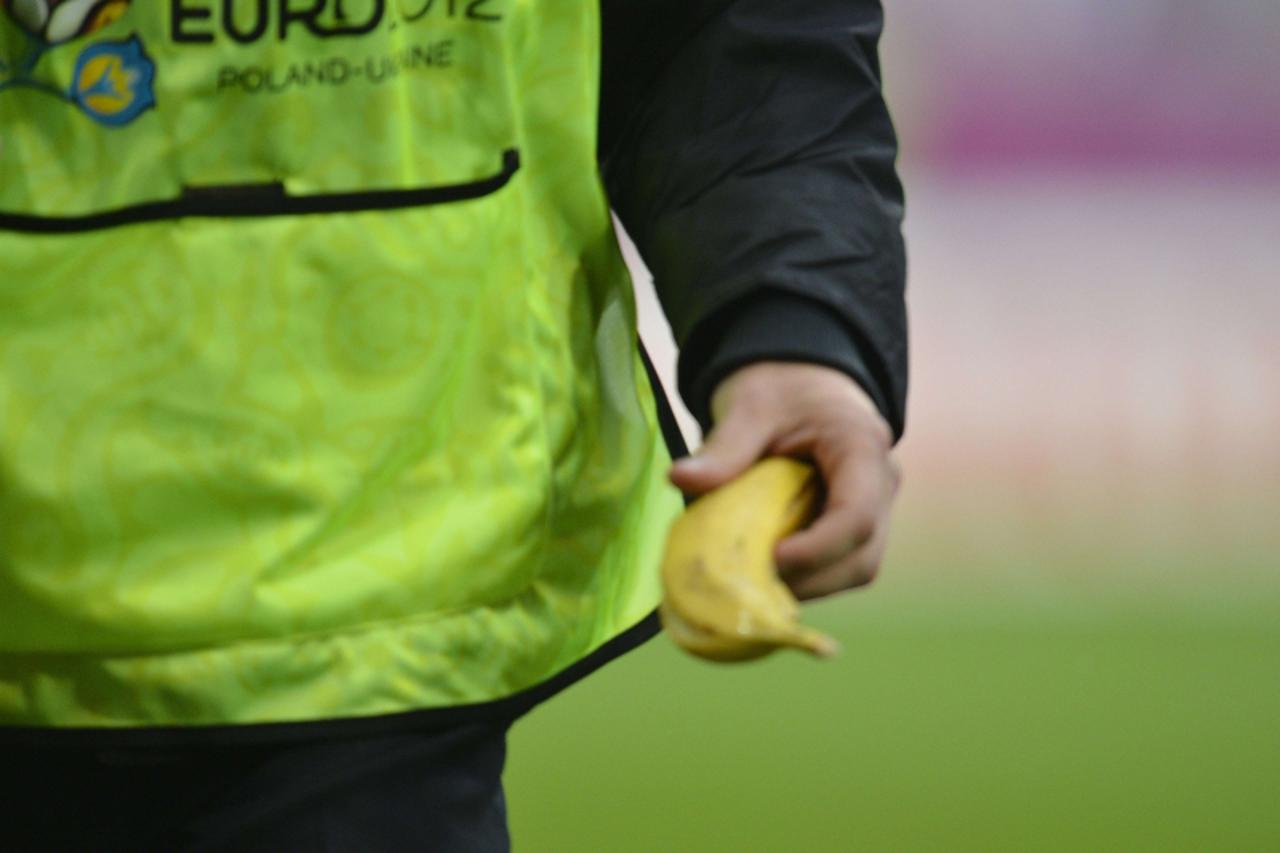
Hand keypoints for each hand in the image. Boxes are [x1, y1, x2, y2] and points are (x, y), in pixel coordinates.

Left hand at [669, 362, 900, 599]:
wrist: (801, 377)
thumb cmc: (779, 386)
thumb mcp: (748, 407)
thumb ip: (723, 447)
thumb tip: (679, 479)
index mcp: (862, 447)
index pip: (857, 515)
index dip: (818, 549)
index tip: (771, 560)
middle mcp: (881, 483)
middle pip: (862, 556)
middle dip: (809, 580)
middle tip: (750, 584)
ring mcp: (876, 507)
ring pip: (856, 568)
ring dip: (807, 586)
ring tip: (753, 582)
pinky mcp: (858, 524)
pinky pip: (840, 565)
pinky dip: (805, 578)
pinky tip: (763, 574)